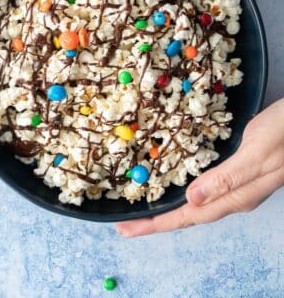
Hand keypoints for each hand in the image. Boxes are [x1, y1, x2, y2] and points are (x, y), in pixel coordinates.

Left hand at [116, 99, 283, 236]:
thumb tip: (192, 199)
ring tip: (143, 210)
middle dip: (156, 221)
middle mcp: (234, 196)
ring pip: (195, 203)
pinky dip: (182, 189)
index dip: (157, 224)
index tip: (128, 229)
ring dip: (168, 208)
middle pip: (189, 214)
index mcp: (236, 196)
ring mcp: (236, 185)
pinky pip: (204, 187)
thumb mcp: (257, 154)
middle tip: (126, 223)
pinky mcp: (237, 171)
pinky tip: (174, 183)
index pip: (189, 216)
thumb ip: (227, 178)